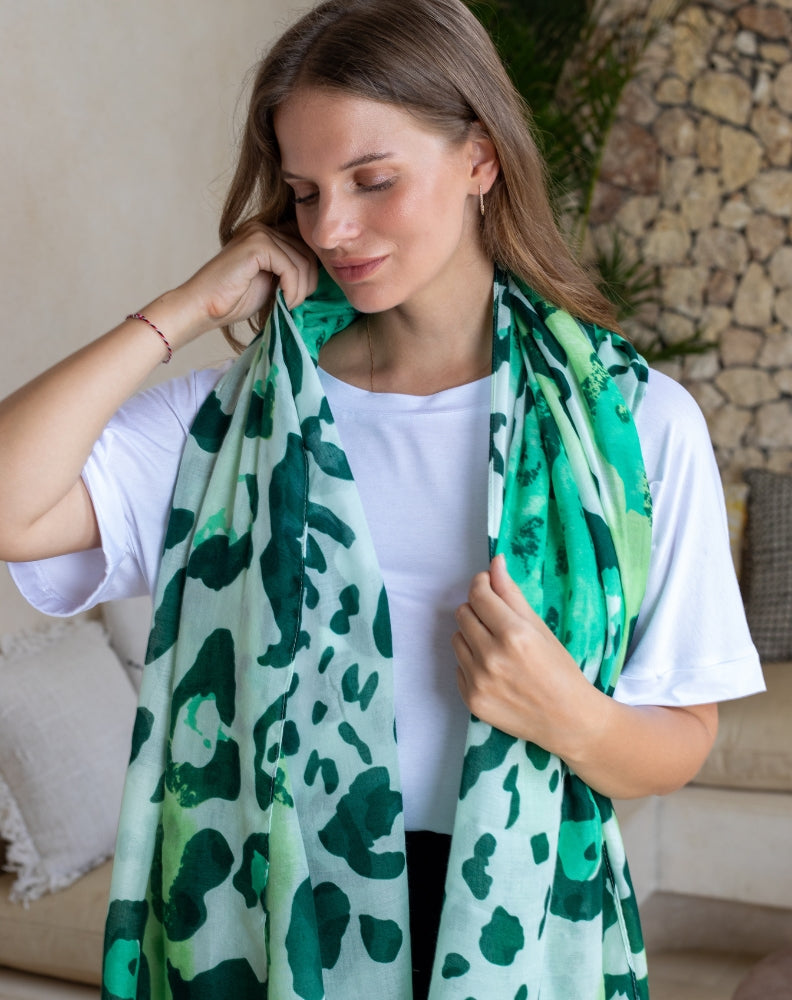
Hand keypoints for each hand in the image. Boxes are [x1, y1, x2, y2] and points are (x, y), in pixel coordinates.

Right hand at [172, 220, 318, 341]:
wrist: (203, 306)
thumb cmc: (234, 299)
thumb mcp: (272, 280)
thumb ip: (290, 269)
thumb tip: (322, 271)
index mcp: (267, 232)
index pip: (305, 244)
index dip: (312, 270)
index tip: (303, 294)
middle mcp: (263, 226)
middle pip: (308, 252)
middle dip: (309, 282)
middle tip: (295, 303)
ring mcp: (259, 232)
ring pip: (302, 261)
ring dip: (300, 290)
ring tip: (288, 305)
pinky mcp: (256, 244)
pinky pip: (291, 267)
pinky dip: (293, 289)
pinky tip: (284, 301)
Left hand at [452, 553, 592, 756]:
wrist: (568, 720)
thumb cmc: (560, 670)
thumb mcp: (540, 628)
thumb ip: (512, 594)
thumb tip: (495, 562)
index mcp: (514, 634)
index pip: (478, 595)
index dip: (481, 584)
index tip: (487, 585)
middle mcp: (492, 657)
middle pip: (462, 614)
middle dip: (477, 610)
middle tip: (496, 620)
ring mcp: (478, 681)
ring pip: (456, 638)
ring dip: (471, 636)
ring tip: (495, 647)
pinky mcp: (471, 700)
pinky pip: (457, 666)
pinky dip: (471, 663)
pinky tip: (493, 671)